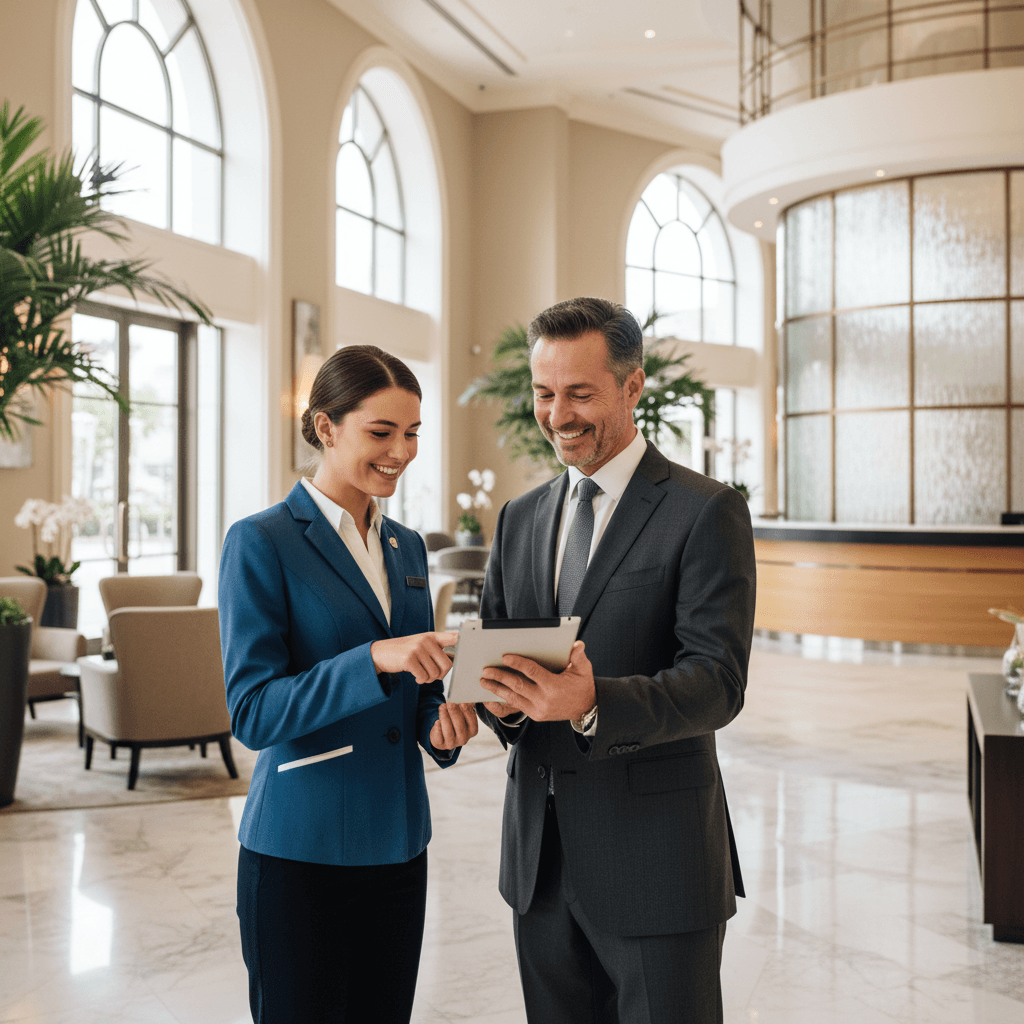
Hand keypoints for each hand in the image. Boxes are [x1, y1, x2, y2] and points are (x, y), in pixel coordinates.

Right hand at [370, 632, 456, 683]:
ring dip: (429, 679)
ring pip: (435, 673)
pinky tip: (415, 676)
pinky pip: (423, 677)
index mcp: (432, 636)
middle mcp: (426, 640)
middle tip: (431, 675)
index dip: (464, 640)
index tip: (474, 641)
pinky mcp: (409, 659)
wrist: (380, 653)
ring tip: (420, 674)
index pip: (453, 636)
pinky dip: (420, 680)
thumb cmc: (405, 652)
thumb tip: (454, 658)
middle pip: (447, 664)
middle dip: (441, 674)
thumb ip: (437, 650)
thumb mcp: (421, 646)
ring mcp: (417, 648)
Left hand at [430, 702, 478, 749]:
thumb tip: (466, 697)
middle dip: (454, 713)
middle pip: (460, 727)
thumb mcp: (462, 714)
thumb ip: (465, 706)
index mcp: (472, 730)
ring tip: (442, 707)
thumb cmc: (454, 720)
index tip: (461, 702)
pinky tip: (437, 721)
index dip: (467, 711)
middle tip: (450, 702)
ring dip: (445, 717)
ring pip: (449, 732)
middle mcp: (464, 739)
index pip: (472, 721)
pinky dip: (438, 728)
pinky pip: (439, 737)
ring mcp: (452, 743)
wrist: (442, 734)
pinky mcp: (441, 745)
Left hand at [479, 641, 594, 722]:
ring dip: (497, 689)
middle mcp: (544, 700)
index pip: (532, 672)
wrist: (586, 709)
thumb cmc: (582, 685)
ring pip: (513, 698)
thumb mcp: (583, 669)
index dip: (518, 664)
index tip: (505, 657)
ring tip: (484, 681)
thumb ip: (579, 656)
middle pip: (517, 686)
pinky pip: (516, 706)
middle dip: (500, 677)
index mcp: (554, 686)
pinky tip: (493, 692)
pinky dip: (503, 699)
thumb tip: (577, 644)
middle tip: (486, 669)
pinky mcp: (535, 716)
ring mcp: (538, 710)